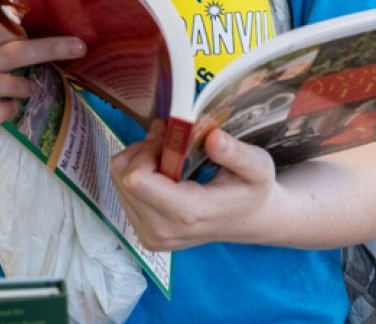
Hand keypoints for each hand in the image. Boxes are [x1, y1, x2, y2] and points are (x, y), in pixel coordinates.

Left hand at [108, 124, 278, 251]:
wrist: (247, 221)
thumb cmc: (251, 190)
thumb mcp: (257, 167)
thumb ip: (236, 153)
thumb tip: (212, 138)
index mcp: (188, 213)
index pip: (136, 179)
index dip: (148, 150)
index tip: (170, 140)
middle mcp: (162, 230)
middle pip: (122, 176)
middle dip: (143, 151)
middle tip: (170, 142)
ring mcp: (151, 237)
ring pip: (118, 181)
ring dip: (139, 161)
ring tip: (169, 158)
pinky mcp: (144, 236)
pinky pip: (121, 192)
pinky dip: (138, 175)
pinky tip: (164, 175)